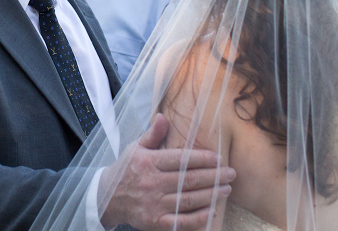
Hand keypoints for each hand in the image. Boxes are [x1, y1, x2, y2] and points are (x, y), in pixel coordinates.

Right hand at [100, 114, 235, 230]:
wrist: (107, 197)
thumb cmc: (126, 170)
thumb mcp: (136, 148)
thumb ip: (153, 134)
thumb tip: (163, 116)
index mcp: (148, 163)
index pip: (180, 159)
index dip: (201, 158)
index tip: (218, 157)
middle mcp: (151, 183)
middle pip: (188, 180)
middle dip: (213, 176)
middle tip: (231, 173)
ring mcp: (153, 204)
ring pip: (188, 199)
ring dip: (211, 195)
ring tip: (226, 189)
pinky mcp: (155, 222)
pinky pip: (181, 221)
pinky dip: (198, 218)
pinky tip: (212, 211)